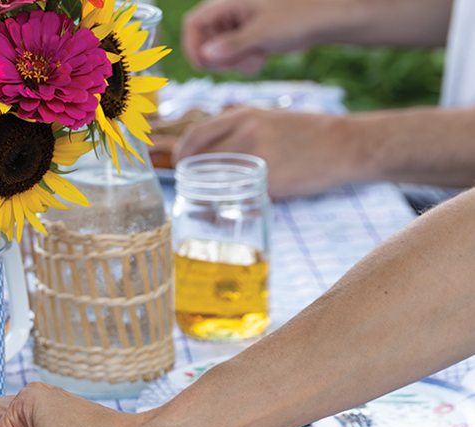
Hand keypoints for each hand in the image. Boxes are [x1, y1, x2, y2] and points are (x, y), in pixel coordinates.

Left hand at [174, 108, 356, 198]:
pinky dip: (229, 206)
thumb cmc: (310, 135)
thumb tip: (214, 152)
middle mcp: (245, 133)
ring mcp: (256, 157)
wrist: (348, 145)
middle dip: (191, 177)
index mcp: (243, 115)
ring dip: (207, 194)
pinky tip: (231, 211)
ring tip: (210, 202)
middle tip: (193, 189)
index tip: (179, 166)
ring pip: (215, 180)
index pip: (195, 135)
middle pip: (200, 160)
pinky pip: (237, 197)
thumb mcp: (271, 119)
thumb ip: (241, 131)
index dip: (181, 154)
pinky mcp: (269, 181)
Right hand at [182, 0, 330, 72]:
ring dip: (231, 61)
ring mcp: (244, 20)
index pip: (195, 23)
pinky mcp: (255, 30)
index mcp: (231, 0)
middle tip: (235, 67)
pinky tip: (260, 60)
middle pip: (205, 36)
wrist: (332, 16)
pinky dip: (242, 59)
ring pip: (220, 46)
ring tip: (254, 63)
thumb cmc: (300, 17)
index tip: (204, 66)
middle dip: (217, 57)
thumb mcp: (263, 34)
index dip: (192, 46)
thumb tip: (206, 56)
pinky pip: (236, 48)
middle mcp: (234, 8)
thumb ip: (231, 45)